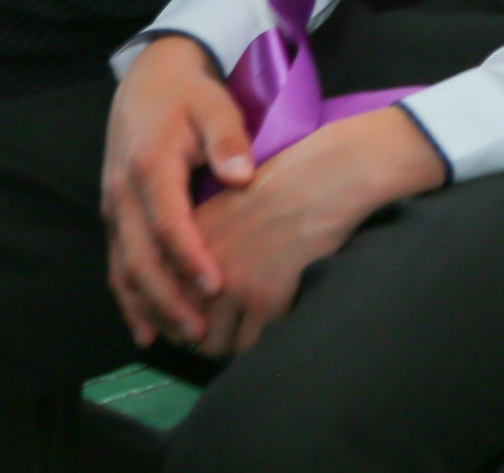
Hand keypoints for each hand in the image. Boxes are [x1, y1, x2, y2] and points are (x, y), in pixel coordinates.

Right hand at [101, 36, 254, 347]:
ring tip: (180, 337)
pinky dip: (131, 299)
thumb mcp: (216, 106)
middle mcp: (123, 194)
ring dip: (149, 306)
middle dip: (168, 297)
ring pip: (124, 268)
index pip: (168, 221)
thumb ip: (229, 139)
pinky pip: (119, 265)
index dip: (190, 256)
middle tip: (200, 329)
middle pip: (140, 257)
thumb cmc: (192, 96)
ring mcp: (115, 209)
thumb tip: (242, 175)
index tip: (215, 284)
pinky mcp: (116, 217)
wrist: (150, 81)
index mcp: (150, 167)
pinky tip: (148, 330)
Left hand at [189, 106, 445, 356]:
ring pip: (215, 344)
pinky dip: (259, 339)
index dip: (171, 318)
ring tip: (245, 332)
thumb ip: (202, 240)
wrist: (329, 175)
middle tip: (218, 333)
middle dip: (197, 337)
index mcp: (185, 240)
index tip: (189, 322)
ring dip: (228, 343)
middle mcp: (199, 267)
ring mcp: (232, 285)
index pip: (158, 298)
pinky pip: (252, 342)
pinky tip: (271, 322)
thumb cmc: (287, 180)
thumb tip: (194, 280)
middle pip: (182, 329)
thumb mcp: (226, 203)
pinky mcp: (267, 299)